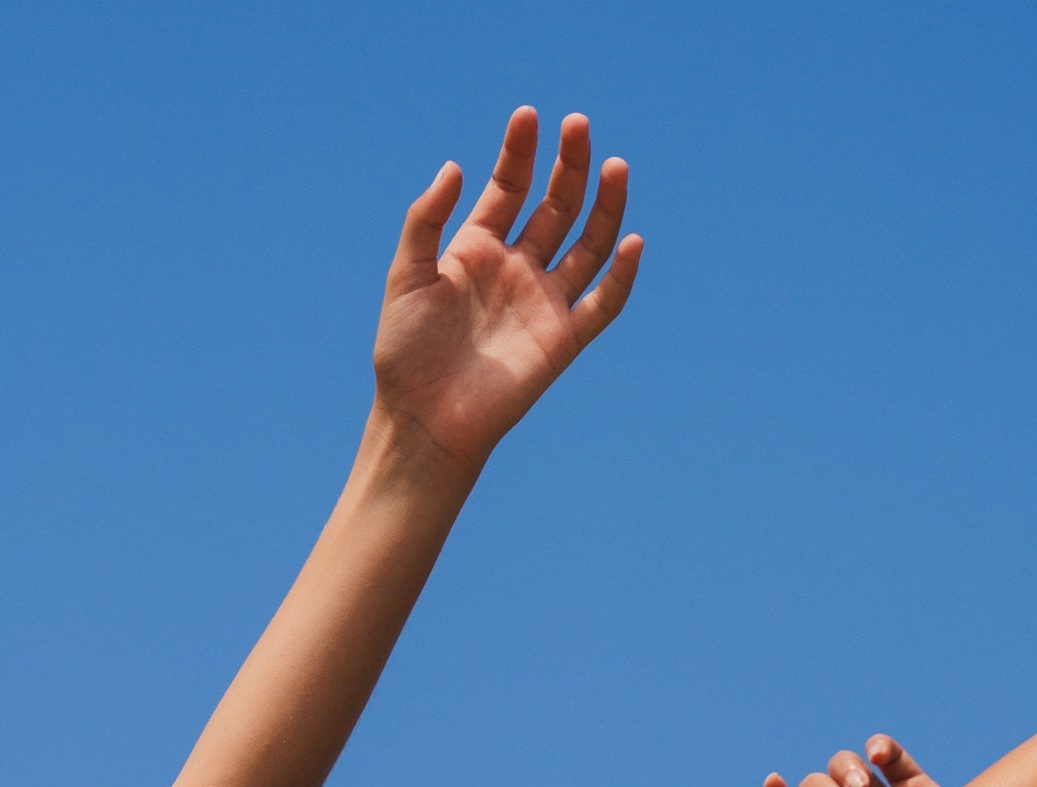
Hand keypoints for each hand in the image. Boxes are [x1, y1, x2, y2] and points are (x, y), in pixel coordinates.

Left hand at [373, 108, 641, 471]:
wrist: (423, 420)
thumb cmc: (406, 353)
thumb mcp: (406, 276)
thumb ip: (426, 220)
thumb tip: (455, 166)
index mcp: (478, 248)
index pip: (510, 187)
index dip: (521, 151)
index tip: (529, 116)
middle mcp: (517, 268)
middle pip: (556, 206)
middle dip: (569, 165)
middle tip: (579, 125)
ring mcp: (543, 303)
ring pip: (586, 245)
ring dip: (603, 206)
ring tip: (614, 165)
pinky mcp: (561, 341)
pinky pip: (601, 305)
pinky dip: (620, 277)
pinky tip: (631, 242)